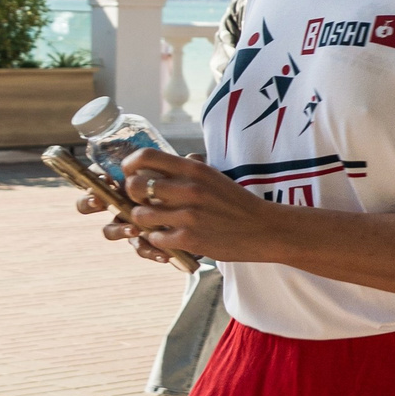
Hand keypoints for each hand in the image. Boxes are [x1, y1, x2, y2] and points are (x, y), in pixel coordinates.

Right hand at [70, 179, 196, 269]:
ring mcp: (127, 224)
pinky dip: (148, 251)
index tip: (104, 178)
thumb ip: (185, 167)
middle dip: (89, 202)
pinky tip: (163, 254)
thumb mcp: (186, 176)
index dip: (96, 177)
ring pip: (110, 230)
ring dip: (118, 229)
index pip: (101, 177)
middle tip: (99, 201)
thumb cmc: (186, 190)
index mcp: (125, 184)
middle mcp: (121, 203)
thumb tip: (194, 156)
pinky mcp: (142, 241)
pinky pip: (138, 248)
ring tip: (134, 230)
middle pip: (91, 203)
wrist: (202, 217)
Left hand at [92, 149, 275, 263]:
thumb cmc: (238, 203)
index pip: (145, 156)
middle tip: (143, 201)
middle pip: (135, 186)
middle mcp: (188, 189)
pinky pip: (155, 238)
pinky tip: (172, 236)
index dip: (129, 165)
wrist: (265, 229)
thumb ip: (187, 170)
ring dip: (144, 220)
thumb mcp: (215, 177)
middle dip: (132, 195)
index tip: (131, 174)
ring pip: (140, 215)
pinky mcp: (189, 239)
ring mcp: (188, 215)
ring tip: (157, 222)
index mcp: (194, 170)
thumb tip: (158, 165)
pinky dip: (159, 239)